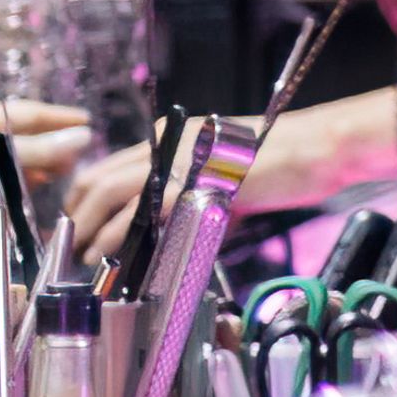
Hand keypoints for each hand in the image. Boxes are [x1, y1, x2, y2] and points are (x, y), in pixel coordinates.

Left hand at [0, 100, 87, 211]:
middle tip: (75, 160)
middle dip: (46, 150)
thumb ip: (34, 150)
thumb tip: (84, 141)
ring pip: (0, 171)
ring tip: (48, 183)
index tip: (87, 123)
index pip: (35, 116)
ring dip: (22, 177)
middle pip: (19, 143)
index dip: (62, 119)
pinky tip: (6, 211)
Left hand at [63, 118, 346, 267]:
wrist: (322, 147)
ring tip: (90, 257)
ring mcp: (182, 160)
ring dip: (93, 227)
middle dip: (79, 215)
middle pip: (101, 177)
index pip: (113, 167)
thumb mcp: (231, 180)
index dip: (87, 200)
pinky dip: (122, 235)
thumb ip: (198, 197)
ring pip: (111, 190)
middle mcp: (172, 143)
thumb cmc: (289, 164)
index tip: (81, 228)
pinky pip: (144, 209)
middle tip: (74, 247)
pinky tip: (119, 254)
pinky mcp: (197, 181)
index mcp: (176, 139)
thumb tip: (175, 229)